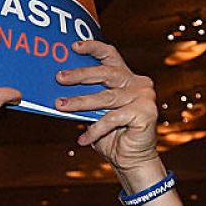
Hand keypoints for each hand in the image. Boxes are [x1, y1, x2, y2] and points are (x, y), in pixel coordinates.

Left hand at [55, 41, 159, 171]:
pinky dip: (95, 130)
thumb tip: (59, 87)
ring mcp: (144, 96)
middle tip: (59, 78)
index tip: (74, 47)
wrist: (131, 159)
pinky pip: (112, 119)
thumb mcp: (95, 112)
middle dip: (80, 75)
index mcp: (126, 78)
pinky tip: (82, 139)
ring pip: (105, 97)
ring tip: (60, 106)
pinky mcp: (146, 112)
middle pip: (106, 73)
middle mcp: (138, 83)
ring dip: (80, 102)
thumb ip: (86, 97)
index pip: (111, 55)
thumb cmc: (110, 135)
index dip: (93, 48)